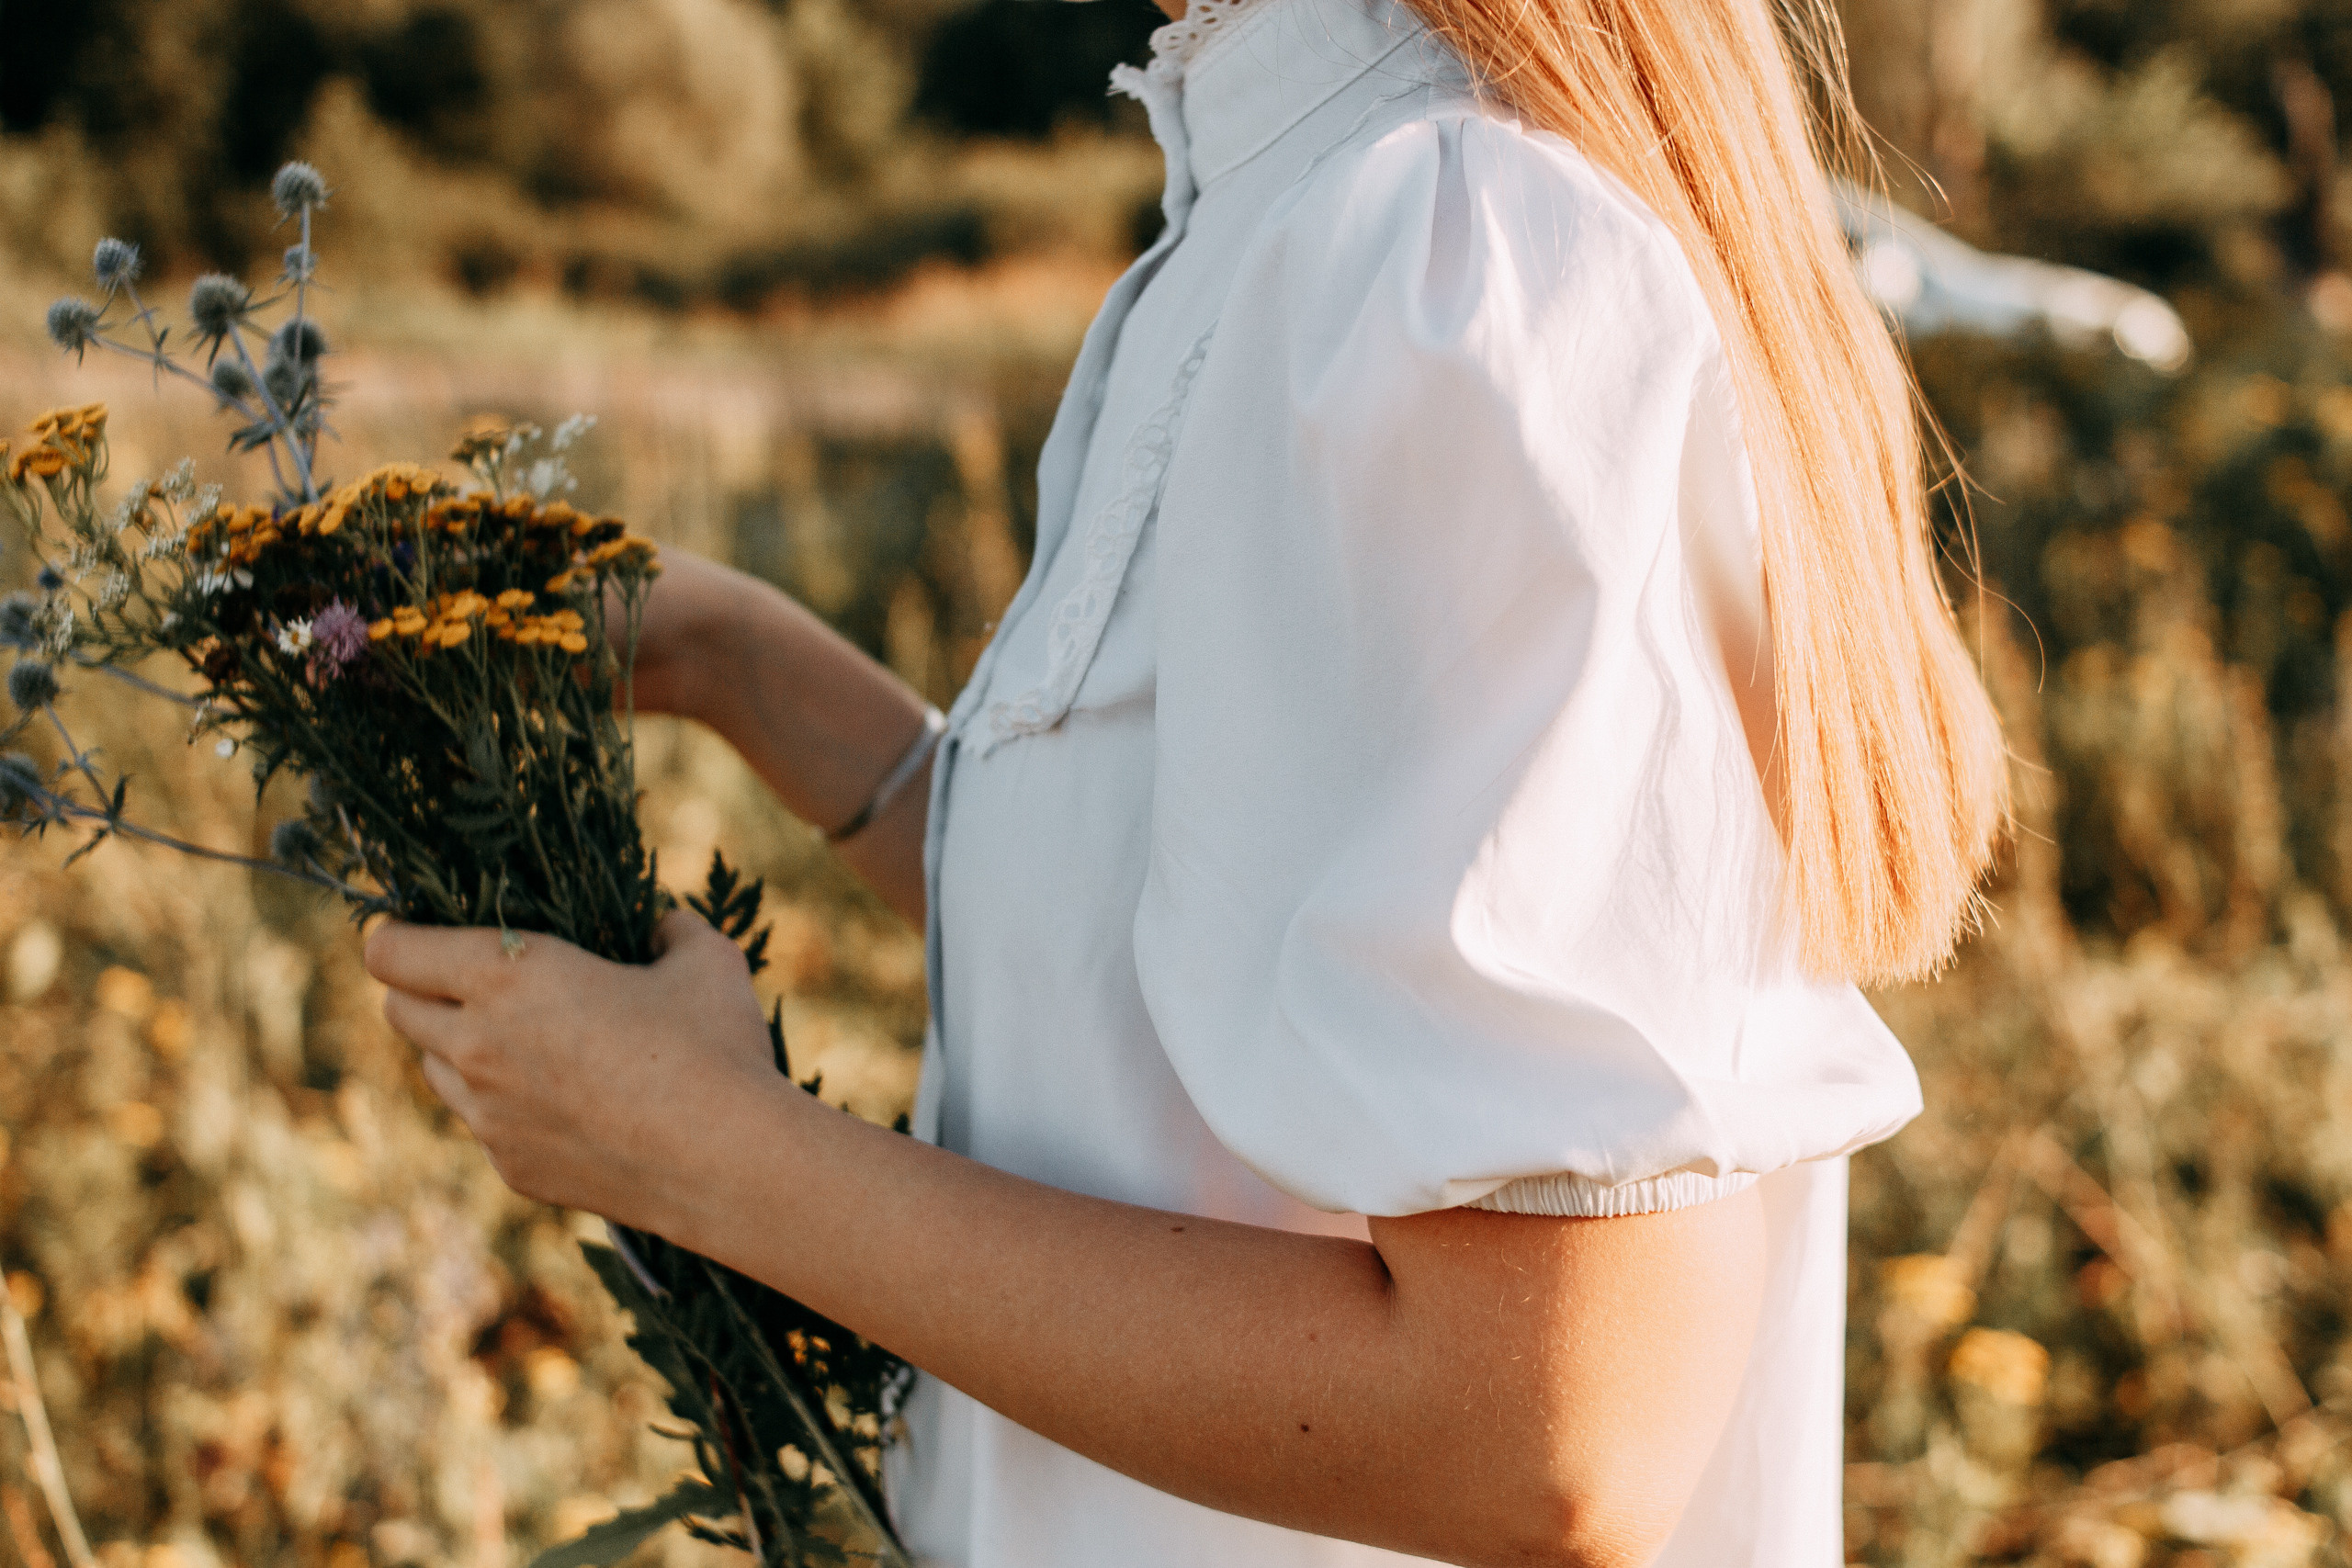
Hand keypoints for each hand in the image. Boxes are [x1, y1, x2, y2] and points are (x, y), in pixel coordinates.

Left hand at [363, 909, 785, 1230]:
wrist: (728, 1162)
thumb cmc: (714, 1045)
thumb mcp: (705, 960)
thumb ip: (672, 929)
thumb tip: (663, 925)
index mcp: (509, 977)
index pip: (391, 952)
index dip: (396, 936)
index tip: (419, 930)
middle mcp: (479, 1045)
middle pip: (397, 1009)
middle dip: (422, 989)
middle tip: (473, 982)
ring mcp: (488, 1115)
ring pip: (433, 1068)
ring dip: (459, 1049)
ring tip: (523, 1042)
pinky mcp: (512, 1167)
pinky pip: (482, 1125)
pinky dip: (504, 1106)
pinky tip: (565, 1103)